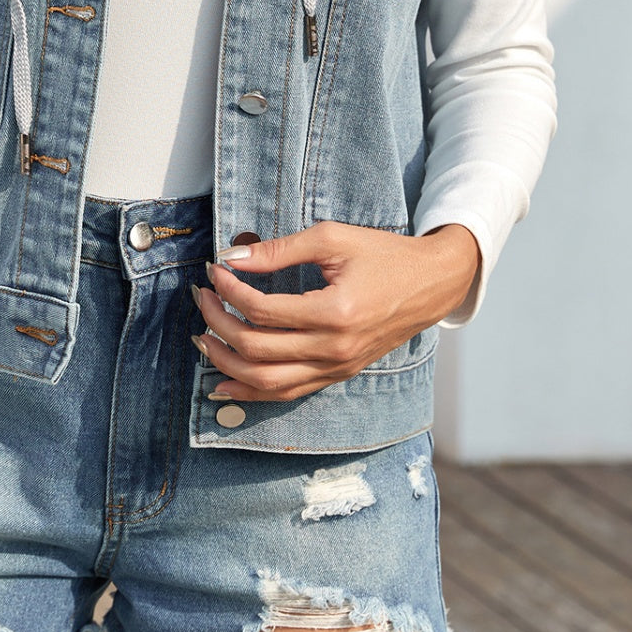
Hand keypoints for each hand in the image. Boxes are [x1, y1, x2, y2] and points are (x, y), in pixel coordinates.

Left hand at [193, 221, 480, 402]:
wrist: (429, 284)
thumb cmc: (382, 255)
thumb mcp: (331, 239)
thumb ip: (280, 249)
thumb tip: (231, 257)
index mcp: (335, 312)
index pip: (263, 311)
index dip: (229, 291)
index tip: (214, 269)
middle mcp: (335, 349)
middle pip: (257, 349)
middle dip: (218, 323)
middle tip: (201, 297)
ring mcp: (337, 368)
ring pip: (267, 382)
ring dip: (227, 363)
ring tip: (202, 339)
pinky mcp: (337, 375)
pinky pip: (287, 393)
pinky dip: (251, 391)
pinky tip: (224, 383)